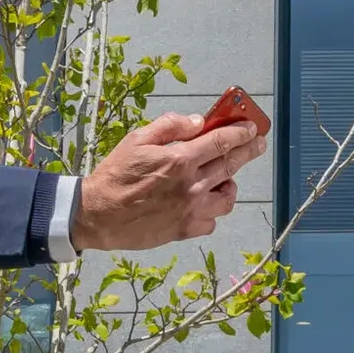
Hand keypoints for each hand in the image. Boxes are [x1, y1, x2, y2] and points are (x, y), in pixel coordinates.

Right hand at [74, 110, 266, 253]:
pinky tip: (202, 202)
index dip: (241, 132)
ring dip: (230, 184)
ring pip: (227, 197)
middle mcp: (191, 185)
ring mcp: (190, 210)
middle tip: (256, 144)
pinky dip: (212, 211)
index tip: (251, 127)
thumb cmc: (115, 174)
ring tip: (224, 178)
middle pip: (230, 165)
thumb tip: (198, 122)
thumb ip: (170, 126)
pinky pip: (211, 221)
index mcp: (179, 159)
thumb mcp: (137, 139)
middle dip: (248, 151)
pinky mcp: (184, 230)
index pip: (221, 142)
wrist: (97, 215)